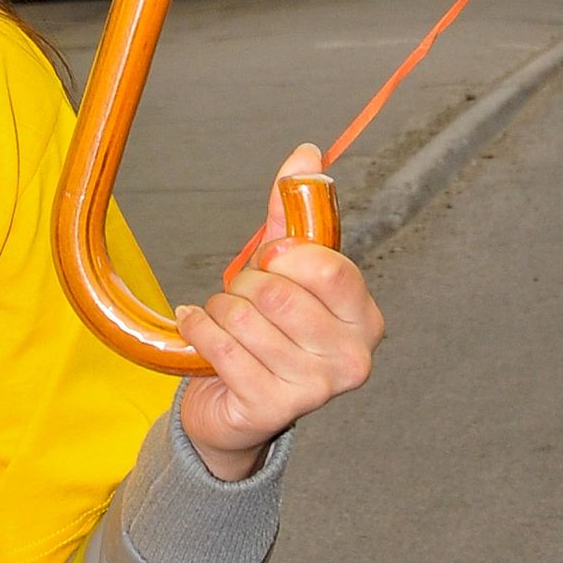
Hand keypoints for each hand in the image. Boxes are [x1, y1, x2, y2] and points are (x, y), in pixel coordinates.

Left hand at [173, 144, 383, 478]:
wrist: (237, 407)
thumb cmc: (270, 332)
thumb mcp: (286, 269)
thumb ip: (296, 212)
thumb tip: (308, 154)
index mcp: (365, 319)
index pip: (328, 267)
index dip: (285, 254)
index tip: (270, 257)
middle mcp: (351, 359)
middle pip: (278, 293)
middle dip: (244, 284)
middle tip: (242, 297)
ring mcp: (314, 390)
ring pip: (244, 318)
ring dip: (219, 309)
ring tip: (223, 317)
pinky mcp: (270, 409)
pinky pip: (220, 347)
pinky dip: (198, 328)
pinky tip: (198, 329)